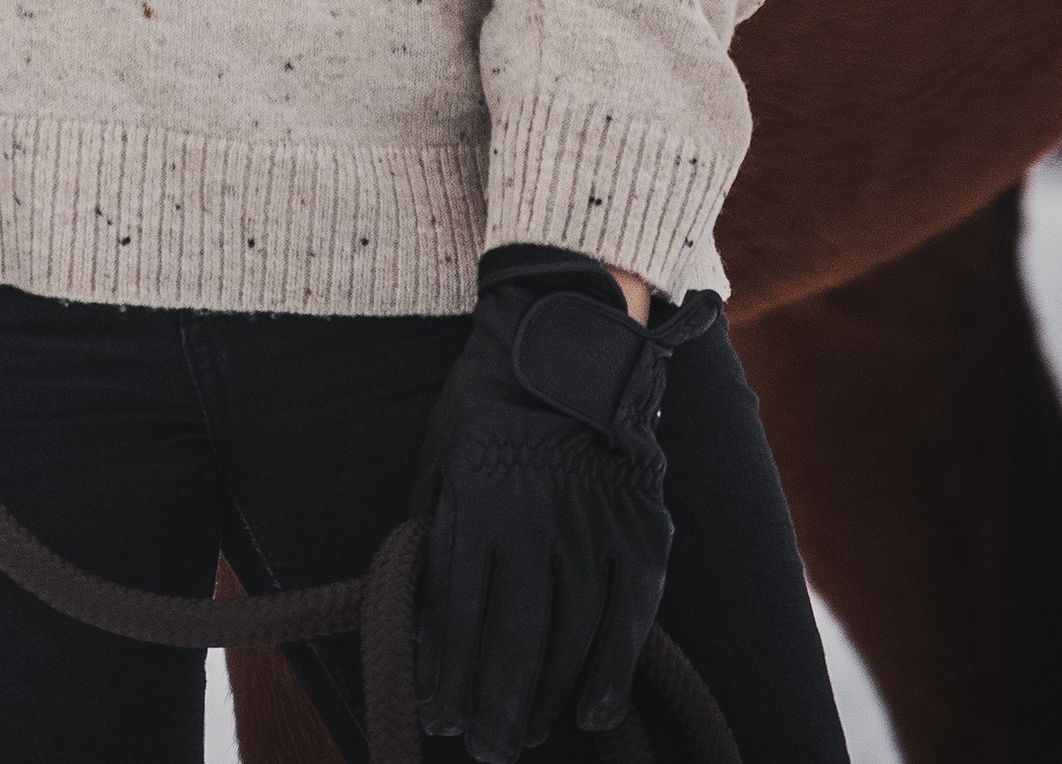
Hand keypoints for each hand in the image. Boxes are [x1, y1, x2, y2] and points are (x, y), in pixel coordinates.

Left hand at [413, 245, 719, 756]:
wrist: (566, 340)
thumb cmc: (488, 400)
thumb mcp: (440, 455)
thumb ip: (432, 532)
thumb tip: (422, 616)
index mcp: (477, 504)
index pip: (458, 615)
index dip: (447, 675)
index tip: (439, 716)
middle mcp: (534, 524)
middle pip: (512, 640)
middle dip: (493, 706)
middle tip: (485, 750)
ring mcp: (591, 529)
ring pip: (568, 637)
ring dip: (543, 697)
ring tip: (524, 734)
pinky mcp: (639, 530)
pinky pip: (628, 617)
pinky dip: (611, 671)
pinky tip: (591, 710)